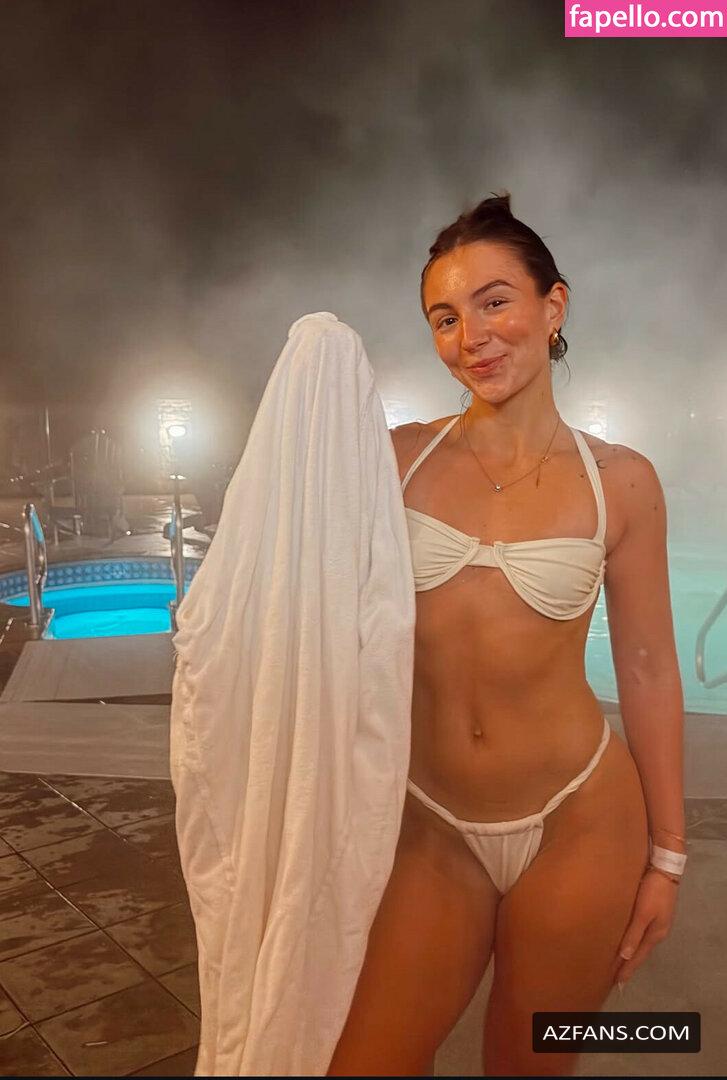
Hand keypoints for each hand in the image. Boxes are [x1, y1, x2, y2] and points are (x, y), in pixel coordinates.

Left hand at [614, 869, 679, 986]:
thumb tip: (625, 957)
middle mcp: (657, 932)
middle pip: (640, 952)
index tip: (618, 983)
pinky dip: (632, 940)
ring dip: (630, 953)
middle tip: (616, 978)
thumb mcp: (642, 913)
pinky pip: (640, 932)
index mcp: (655, 935)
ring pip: (640, 943)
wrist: (665, 869)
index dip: (628, 970)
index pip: (637, 957)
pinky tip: (626, 939)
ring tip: (619, 962)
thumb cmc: (653, 892)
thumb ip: (633, 934)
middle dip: (629, 965)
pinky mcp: (653, 913)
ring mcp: (656, 922)